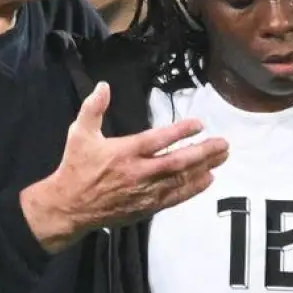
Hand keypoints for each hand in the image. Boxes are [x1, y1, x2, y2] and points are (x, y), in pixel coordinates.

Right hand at [22, 82, 228, 250]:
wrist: (69, 206)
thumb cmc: (76, 167)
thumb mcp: (79, 133)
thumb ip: (93, 108)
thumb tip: (103, 86)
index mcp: (124, 152)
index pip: (158, 139)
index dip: (180, 131)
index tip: (199, 124)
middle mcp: (138, 172)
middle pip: (177, 162)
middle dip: (203, 152)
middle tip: (224, 144)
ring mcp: (144, 192)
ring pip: (180, 180)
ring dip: (203, 168)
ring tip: (222, 158)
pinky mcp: (146, 207)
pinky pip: (174, 198)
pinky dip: (193, 189)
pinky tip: (208, 180)